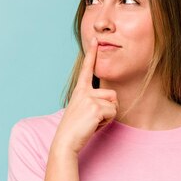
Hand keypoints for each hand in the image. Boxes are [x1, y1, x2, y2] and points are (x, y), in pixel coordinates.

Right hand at [52, 37, 118, 154]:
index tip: (95, 39)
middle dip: (109, 109)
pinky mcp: (95, 108)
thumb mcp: (83, 110)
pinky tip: (93, 126)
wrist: (66, 141)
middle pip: (112, 94)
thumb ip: (94, 101)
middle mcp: (84, 91)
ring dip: (108, 116)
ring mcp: (89, 99)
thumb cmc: (76, 129)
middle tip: (92, 119)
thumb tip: (111, 101)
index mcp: (80, 90)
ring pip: (114, 104)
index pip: (86, 69)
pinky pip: (112, 113)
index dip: (91, 53)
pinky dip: (106, 122)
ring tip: (92, 122)